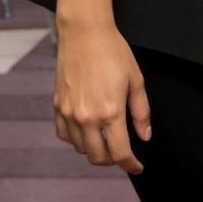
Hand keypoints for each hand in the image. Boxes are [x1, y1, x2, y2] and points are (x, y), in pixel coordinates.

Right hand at [53, 20, 151, 173]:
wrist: (84, 34)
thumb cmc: (114, 53)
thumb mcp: (136, 81)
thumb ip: (141, 112)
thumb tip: (144, 137)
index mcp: (110, 112)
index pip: (120, 153)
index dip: (131, 164)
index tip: (137, 167)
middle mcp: (86, 117)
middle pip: (98, 157)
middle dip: (113, 160)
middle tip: (123, 153)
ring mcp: (69, 113)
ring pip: (81, 149)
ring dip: (95, 150)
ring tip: (107, 139)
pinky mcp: (58, 107)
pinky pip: (65, 135)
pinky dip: (77, 140)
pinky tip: (88, 131)